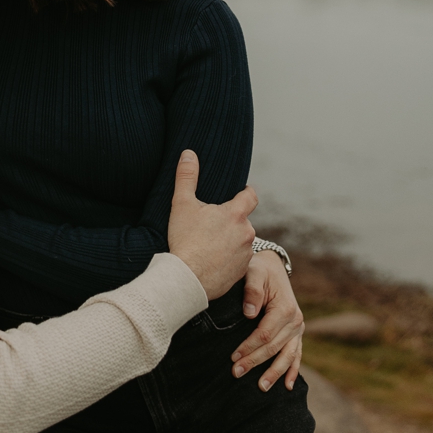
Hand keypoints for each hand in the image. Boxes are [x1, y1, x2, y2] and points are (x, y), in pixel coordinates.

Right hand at [165, 150, 257, 299]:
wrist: (186, 279)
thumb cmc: (185, 240)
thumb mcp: (182, 204)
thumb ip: (187, 177)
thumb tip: (188, 153)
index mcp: (236, 214)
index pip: (251, 196)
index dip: (246, 193)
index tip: (241, 192)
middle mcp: (247, 232)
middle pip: (243, 221)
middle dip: (231, 221)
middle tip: (212, 225)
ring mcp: (246, 254)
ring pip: (241, 242)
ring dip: (231, 241)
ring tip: (210, 246)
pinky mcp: (242, 272)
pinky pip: (238, 262)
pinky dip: (229, 260)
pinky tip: (213, 262)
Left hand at [230, 252, 304, 390]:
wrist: (272, 266)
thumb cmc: (260, 270)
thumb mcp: (254, 273)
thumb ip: (252, 290)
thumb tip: (249, 313)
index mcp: (285, 307)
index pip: (265, 334)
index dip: (249, 347)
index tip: (233, 357)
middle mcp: (295, 320)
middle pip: (274, 347)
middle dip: (255, 362)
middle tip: (236, 373)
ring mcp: (298, 327)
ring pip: (287, 355)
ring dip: (275, 372)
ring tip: (262, 387)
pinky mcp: (296, 332)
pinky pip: (297, 354)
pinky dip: (293, 370)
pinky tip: (288, 386)